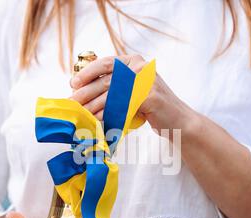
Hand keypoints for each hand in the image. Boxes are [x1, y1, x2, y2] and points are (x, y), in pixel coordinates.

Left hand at [70, 55, 193, 133]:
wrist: (177, 121)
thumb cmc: (150, 108)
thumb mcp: (132, 91)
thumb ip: (114, 85)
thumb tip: (81, 90)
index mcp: (135, 62)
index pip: (107, 63)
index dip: (88, 72)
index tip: (73, 83)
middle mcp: (141, 67)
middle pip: (107, 80)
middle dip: (87, 92)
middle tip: (73, 102)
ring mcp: (147, 81)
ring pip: (113, 94)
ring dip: (95, 106)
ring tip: (83, 114)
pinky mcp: (151, 96)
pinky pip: (123, 106)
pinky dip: (109, 114)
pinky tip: (99, 120)